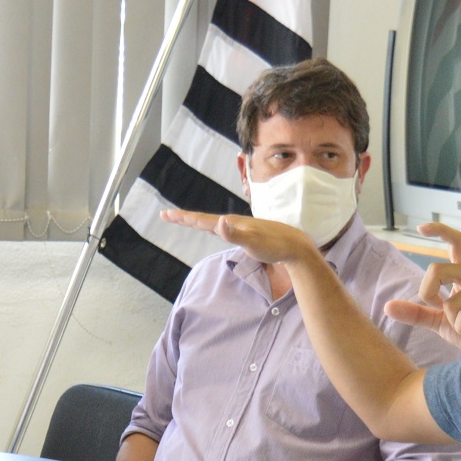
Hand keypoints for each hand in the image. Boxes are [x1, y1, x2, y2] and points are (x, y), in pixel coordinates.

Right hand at [159, 208, 324, 266]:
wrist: (295, 246)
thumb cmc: (275, 246)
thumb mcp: (254, 242)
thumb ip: (235, 233)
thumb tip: (219, 222)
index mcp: (232, 224)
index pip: (202, 220)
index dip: (183, 218)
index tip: (166, 214)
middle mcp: (234, 223)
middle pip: (204, 219)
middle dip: (185, 218)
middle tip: (166, 215)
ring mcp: (241, 228)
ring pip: (213, 223)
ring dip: (198, 221)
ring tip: (186, 220)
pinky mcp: (247, 234)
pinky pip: (223, 229)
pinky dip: (213, 228)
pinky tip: (215, 228)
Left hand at [386, 223, 460, 370]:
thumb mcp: (440, 322)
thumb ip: (416, 313)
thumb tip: (387, 307)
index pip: (455, 241)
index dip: (438, 231)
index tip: (420, 228)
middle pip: (437, 269)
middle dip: (428, 293)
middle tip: (438, 308)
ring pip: (450, 302)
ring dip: (453, 321)